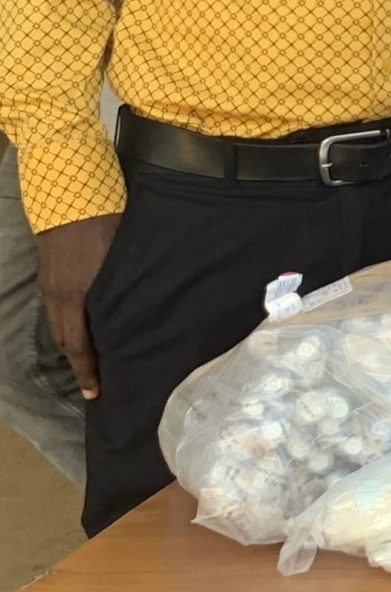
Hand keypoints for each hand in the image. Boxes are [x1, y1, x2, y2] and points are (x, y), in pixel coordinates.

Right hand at [35, 212, 120, 397]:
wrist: (71, 198)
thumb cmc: (106, 225)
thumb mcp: (123, 259)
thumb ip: (127, 288)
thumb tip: (141, 310)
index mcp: (77, 296)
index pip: (79, 345)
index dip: (87, 371)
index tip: (94, 393)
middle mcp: (58, 297)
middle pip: (65, 340)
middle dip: (78, 365)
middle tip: (92, 385)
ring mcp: (49, 287)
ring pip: (58, 326)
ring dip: (72, 346)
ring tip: (87, 363)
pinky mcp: (48, 277)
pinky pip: (54, 311)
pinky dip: (65, 325)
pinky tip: (79, 328)